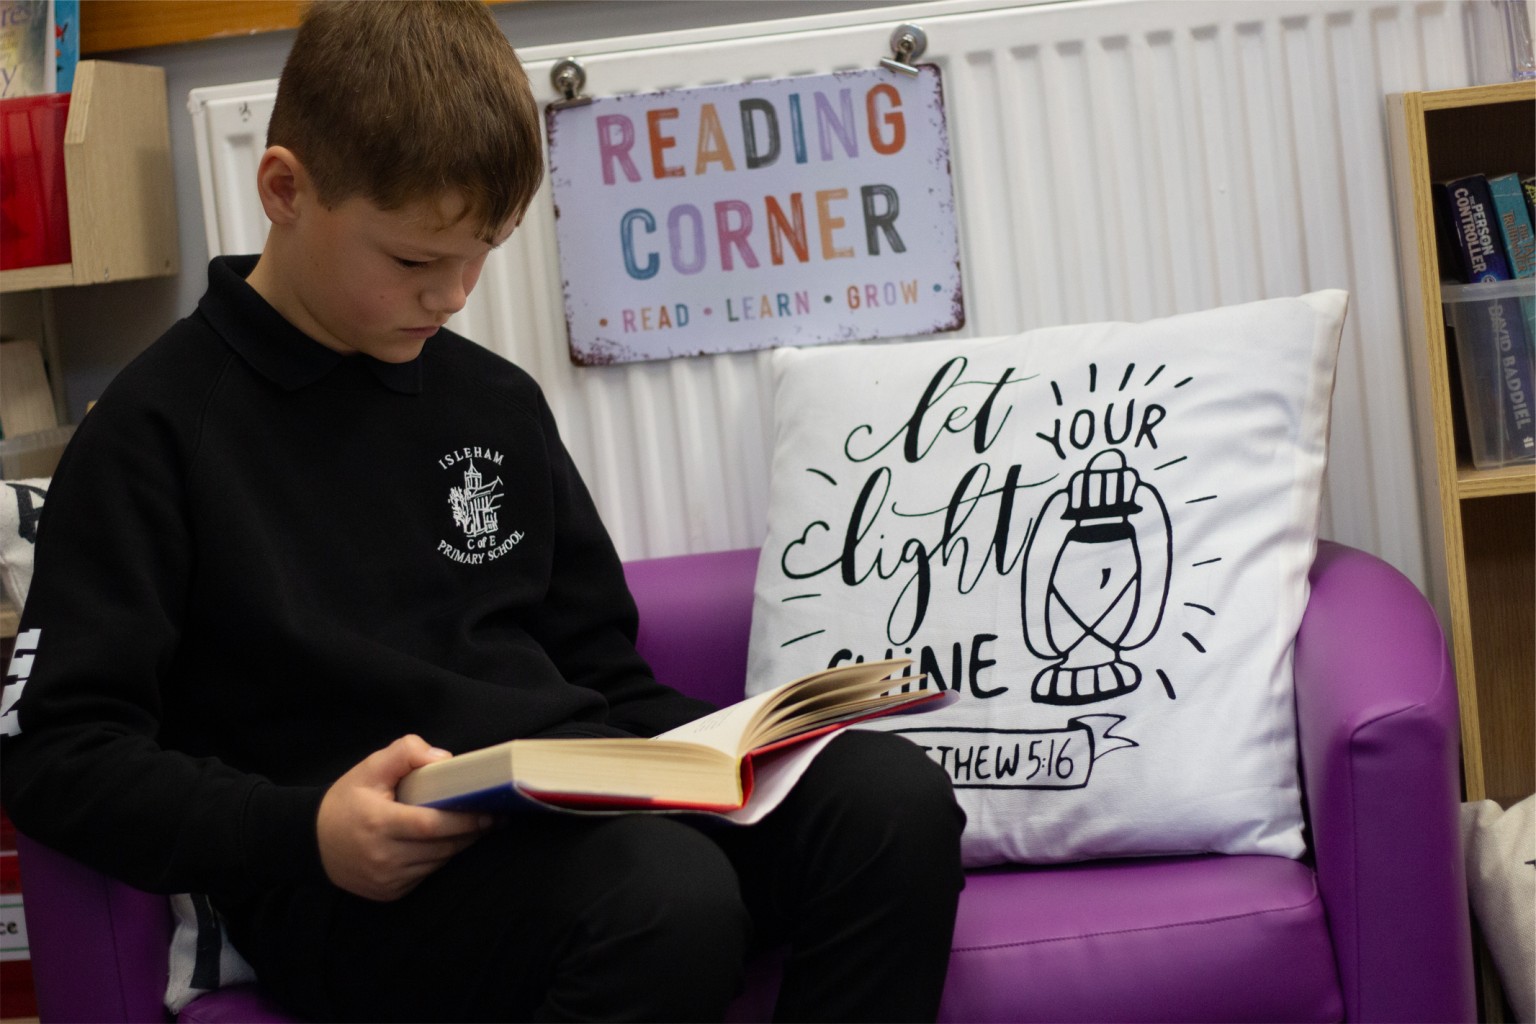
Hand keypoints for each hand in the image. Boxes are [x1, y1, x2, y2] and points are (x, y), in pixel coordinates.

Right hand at [317, 735, 490, 901]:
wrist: (313, 841)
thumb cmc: (348, 800)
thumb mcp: (370, 767)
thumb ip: (406, 753)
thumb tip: (444, 760)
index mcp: (379, 823)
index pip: (431, 825)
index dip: (464, 820)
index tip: (488, 810)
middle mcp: (383, 856)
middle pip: (441, 847)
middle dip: (470, 833)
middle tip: (492, 818)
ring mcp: (386, 879)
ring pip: (437, 863)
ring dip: (457, 846)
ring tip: (475, 828)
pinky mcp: (389, 892)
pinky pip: (426, 875)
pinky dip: (438, 860)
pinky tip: (445, 844)